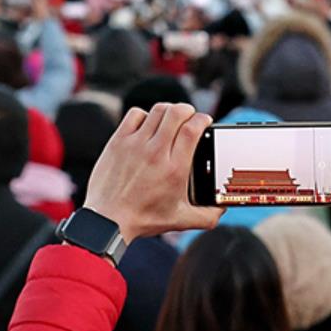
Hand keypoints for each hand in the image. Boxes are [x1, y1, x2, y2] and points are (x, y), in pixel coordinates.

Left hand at [82, 103, 220, 244]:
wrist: (107, 220)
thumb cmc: (143, 219)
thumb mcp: (180, 220)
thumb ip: (206, 216)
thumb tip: (222, 210)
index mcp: (174, 168)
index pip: (193, 129)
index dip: (202, 119)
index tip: (205, 121)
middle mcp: (156, 152)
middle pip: (177, 112)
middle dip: (188, 110)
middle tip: (189, 117)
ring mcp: (135, 145)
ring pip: (157, 111)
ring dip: (168, 110)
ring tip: (171, 119)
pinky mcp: (118, 142)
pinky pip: (135, 115)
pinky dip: (145, 115)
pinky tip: (147, 126)